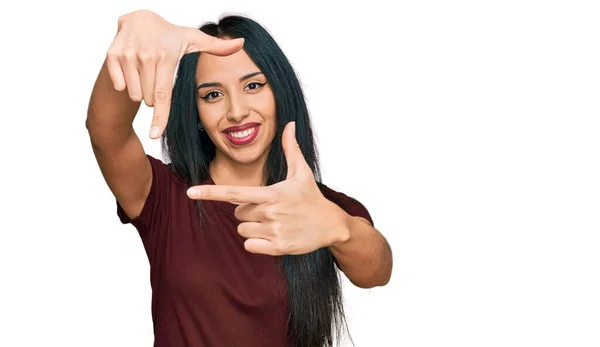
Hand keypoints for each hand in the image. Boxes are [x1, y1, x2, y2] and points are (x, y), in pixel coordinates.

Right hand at [106, 10, 243, 138]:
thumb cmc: (169, 35)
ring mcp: (128, 55)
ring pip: (136, 95)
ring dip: (142, 91)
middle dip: (155, 96)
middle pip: (150, 99)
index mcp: (167, 56)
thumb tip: (241, 44)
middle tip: (158, 75)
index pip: (164, 95)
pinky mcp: (113, 55)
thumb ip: (217, 47)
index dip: (160, 117)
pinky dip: (126, 84)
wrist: (138, 19)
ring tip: (146, 70)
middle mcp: (146, 55)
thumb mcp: (193, 39)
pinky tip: (132, 69)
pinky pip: (121, 86)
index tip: (156, 135)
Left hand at [186, 122, 349, 254]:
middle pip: (238, 214)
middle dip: (249, 212)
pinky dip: (257, 243)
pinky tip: (274, 237)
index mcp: (271, 193)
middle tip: (272, 210)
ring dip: (254, 228)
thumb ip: (291, 148)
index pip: (235, 193)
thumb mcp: (302, 172)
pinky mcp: (278, 248)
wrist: (331, 225)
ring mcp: (274, 231)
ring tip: (275, 223)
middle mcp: (270, 212)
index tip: (190, 192)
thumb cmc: (311, 197)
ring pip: (243, 230)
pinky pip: (250, 246)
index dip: (211, 192)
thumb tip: (290, 124)